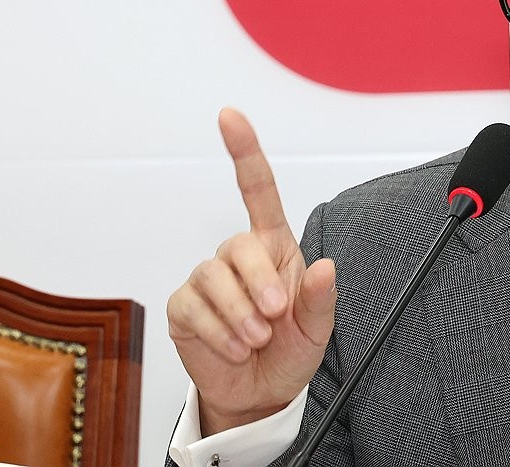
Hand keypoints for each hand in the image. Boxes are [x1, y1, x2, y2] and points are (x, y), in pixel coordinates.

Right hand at [167, 108, 336, 433]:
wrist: (260, 393)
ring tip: (257, 340)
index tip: (229, 116)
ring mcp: (208, 280)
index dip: (244, 151)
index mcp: (275, 248)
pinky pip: (194, 308)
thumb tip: (325, 266)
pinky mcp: (184, 307)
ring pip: (214, 278)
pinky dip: (219, 332)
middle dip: (260, 283)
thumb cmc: (291, 350)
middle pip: (238, 245)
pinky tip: (235, 347)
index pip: (258, 190)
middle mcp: (239, 257)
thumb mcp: (318, 328)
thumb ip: (322, 298)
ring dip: (240, 315)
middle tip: (275, 318)